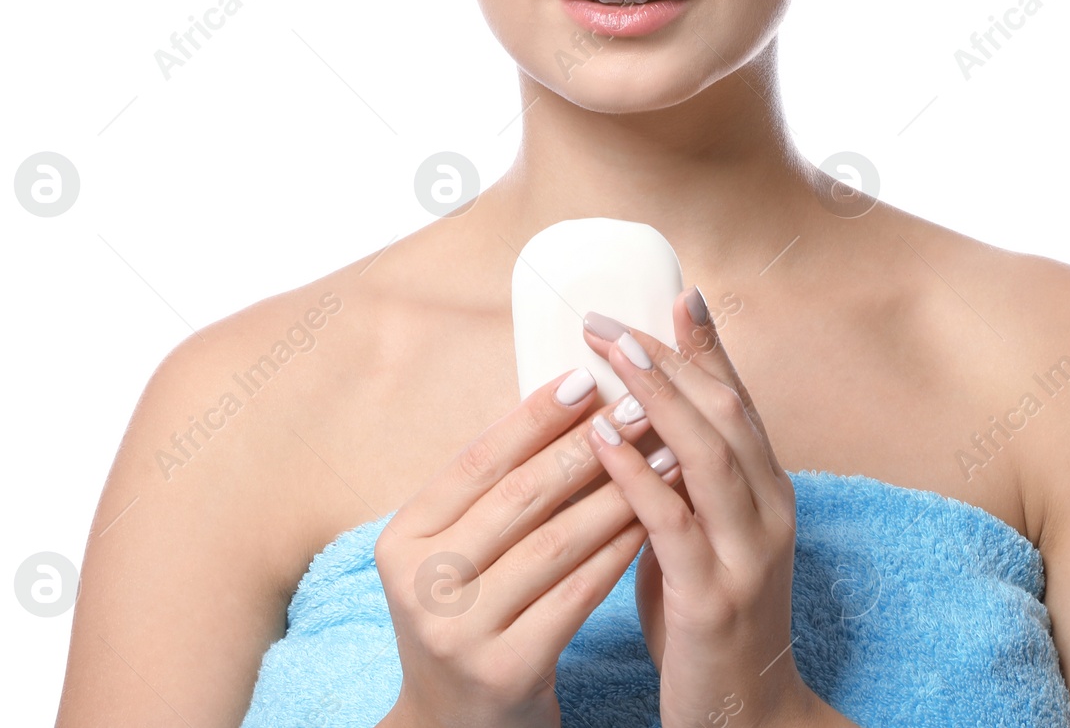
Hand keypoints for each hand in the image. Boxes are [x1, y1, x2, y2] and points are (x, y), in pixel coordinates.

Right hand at [373, 365, 666, 727]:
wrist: (457, 726)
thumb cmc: (475, 614)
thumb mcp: (459, 552)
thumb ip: (497, 490)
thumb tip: (573, 397)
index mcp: (403, 540)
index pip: (477, 461)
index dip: (534, 416)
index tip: (588, 376)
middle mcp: (422, 584)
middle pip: (519, 497)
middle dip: (588, 445)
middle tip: (641, 405)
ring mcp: (461, 631)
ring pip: (556, 542)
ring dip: (619, 491)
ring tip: (666, 454)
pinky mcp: (506, 669)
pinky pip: (579, 592)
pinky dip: (620, 548)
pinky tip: (655, 518)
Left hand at [580, 291, 824, 727]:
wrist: (748, 721)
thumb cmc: (711, 622)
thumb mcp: (704, 536)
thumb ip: (683, 481)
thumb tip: (632, 416)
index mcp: (768, 492)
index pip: (738, 400)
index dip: (708, 346)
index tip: (677, 293)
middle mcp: (769, 511)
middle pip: (724, 411)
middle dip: (666, 357)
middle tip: (610, 318)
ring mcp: (746, 554)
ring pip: (706, 453)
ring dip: (653, 395)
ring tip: (606, 353)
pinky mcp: (713, 598)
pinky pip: (673, 521)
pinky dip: (636, 471)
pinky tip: (600, 438)